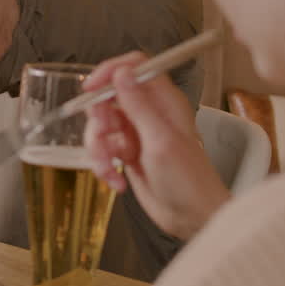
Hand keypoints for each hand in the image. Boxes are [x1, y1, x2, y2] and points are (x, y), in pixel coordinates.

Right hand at [83, 53, 231, 240]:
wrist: (193, 218)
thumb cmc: (189, 181)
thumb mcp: (160, 141)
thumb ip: (138, 105)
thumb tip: (121, 73)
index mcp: (163, 102)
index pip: (133, 67)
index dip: (109, 72)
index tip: (90, 89)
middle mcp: (149, 113)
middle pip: (108, 97)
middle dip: (98, 118)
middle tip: (104, 136)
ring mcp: (136, 133)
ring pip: (100, 125)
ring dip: (97, 148)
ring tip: (108, 167)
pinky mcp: (127, 154)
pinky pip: (102, 150)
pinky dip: (102, 165)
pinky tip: (116, 180)